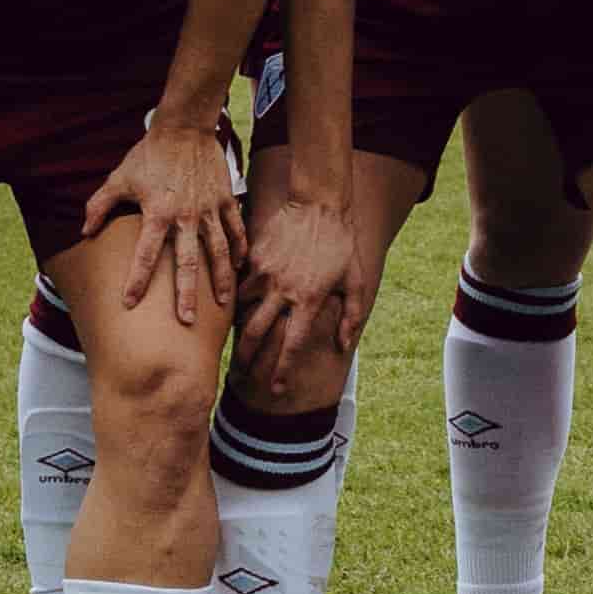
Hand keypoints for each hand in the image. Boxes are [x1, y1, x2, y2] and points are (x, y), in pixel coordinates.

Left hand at [84, 119, 247, 326]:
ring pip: (219, 251)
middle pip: (188, 263)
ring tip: (223, 303)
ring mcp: (209, 209)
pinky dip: (240, 249)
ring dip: (221, 279)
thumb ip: (99, 205)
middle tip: (186, 321)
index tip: (129, 304)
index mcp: (158, 213)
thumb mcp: (119, 178)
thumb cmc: (149, 154)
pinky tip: (240, 266)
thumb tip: (84, 231)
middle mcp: (186, 216)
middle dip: (187, 294)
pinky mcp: (225, 199)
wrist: (184, 127)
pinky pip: (236, 229)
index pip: (144, 255)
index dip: (135, 281)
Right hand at [236, 191, 366, 379]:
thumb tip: (345, 345)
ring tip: (238, 345)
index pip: (291, 345)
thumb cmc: (340, 244)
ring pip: (243, 311)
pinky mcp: (254, 259)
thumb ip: (351, 315)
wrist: (318, 203)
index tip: (276, 389)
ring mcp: (265, 275)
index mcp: (310, 300)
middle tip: (242, 374)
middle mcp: (284, 291)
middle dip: (246, 359)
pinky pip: (242, 286)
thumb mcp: (355, 280)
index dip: (282, 371)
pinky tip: (237, 310)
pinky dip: (239, 301)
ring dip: (239, 330)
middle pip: (255, 335)